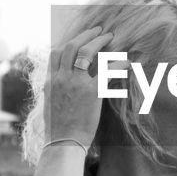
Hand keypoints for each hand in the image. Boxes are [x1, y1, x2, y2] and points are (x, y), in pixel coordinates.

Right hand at [43, 27, 113, 151]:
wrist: (63, 144)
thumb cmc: (59, 130)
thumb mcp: (50, 105)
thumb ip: (53, 91)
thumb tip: (51, 87)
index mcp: (50, 81)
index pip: (56, 53)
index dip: (69, 42)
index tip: (80, 38)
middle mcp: (61, 78)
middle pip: (71, 46)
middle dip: (86, 35)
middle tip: (99, 31)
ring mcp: (75, 83)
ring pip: (86, 52)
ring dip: (100, 41)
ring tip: (111, 37)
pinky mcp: (91, 92)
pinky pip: (106, 71)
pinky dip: (118, 62)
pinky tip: (126, 60)